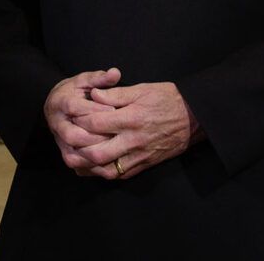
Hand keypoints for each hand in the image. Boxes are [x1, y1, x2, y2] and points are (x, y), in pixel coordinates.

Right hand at [44, 68, 120, 175]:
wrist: (58, 104)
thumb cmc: (76, 91)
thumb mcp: (85, 80)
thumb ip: (100, 78)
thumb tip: (115, 73)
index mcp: (60, 102)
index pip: (75, 108)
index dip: (94, 110)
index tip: (114, 109)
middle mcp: (56, 124)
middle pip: (72, 135)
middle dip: (94, 136)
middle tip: (115, 133)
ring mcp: (59, 141)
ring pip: (72, 155)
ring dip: (92, 155)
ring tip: (113, 150)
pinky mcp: (65, 153)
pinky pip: (76, 165)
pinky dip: (90, 167)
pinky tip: (108, 162)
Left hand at [72, 81, 200, 180]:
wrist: (194, 117)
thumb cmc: (167, 98)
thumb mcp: (142, 89)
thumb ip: (115, 94)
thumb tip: (93, 95)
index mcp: (131, 118)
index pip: (97, 123)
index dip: (80, 119)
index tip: (72, 115)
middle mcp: (134, 140)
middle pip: (98, 152)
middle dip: (80, 149)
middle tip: (69, 141)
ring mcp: (140, 155)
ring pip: (109, 169)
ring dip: (90, 166)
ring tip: (77, 158)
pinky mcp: (146, 164)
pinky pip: (123, 174)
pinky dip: (106, 172)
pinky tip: (96, 166)